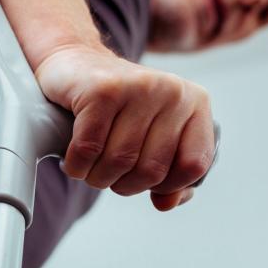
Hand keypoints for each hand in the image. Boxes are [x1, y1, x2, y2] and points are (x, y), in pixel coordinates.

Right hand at [34, 44, 215, 210]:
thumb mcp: (151, 135)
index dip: (167, 186)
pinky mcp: (102, 90)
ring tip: (89, 168)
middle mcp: (172, 91)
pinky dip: (77, 165)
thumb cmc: (116, 107)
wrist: (76, 63)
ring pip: (119, 161)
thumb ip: (169, 173)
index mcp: (194, 103)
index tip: (144, 182)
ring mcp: (137, 87)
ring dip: (97, 177)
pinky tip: (73, 160)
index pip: (194, 165)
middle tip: (108, 176)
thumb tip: (166, 204)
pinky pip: (89, 148)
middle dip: (124, 185)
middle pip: (152, 170)